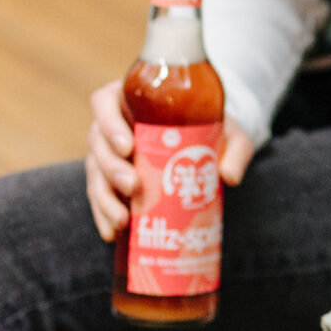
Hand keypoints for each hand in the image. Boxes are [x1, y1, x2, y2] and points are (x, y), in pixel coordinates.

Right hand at [83, 81, 255, 241]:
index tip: (128, 146)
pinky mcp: (111, 177)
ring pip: (95, 172)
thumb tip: (228, 175)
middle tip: (133, 186)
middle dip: (112, 168)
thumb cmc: (213, 127)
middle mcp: (114, 123)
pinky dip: (104, 214)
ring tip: (122, 220)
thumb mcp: (229, 133)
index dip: (109, 123)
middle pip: (97, 142)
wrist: (209, 142)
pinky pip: (100, 195)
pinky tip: (113, 232)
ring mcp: (109, 151)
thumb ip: (235, 150)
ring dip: (104, 198)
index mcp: (132, 98)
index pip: (104, 102)